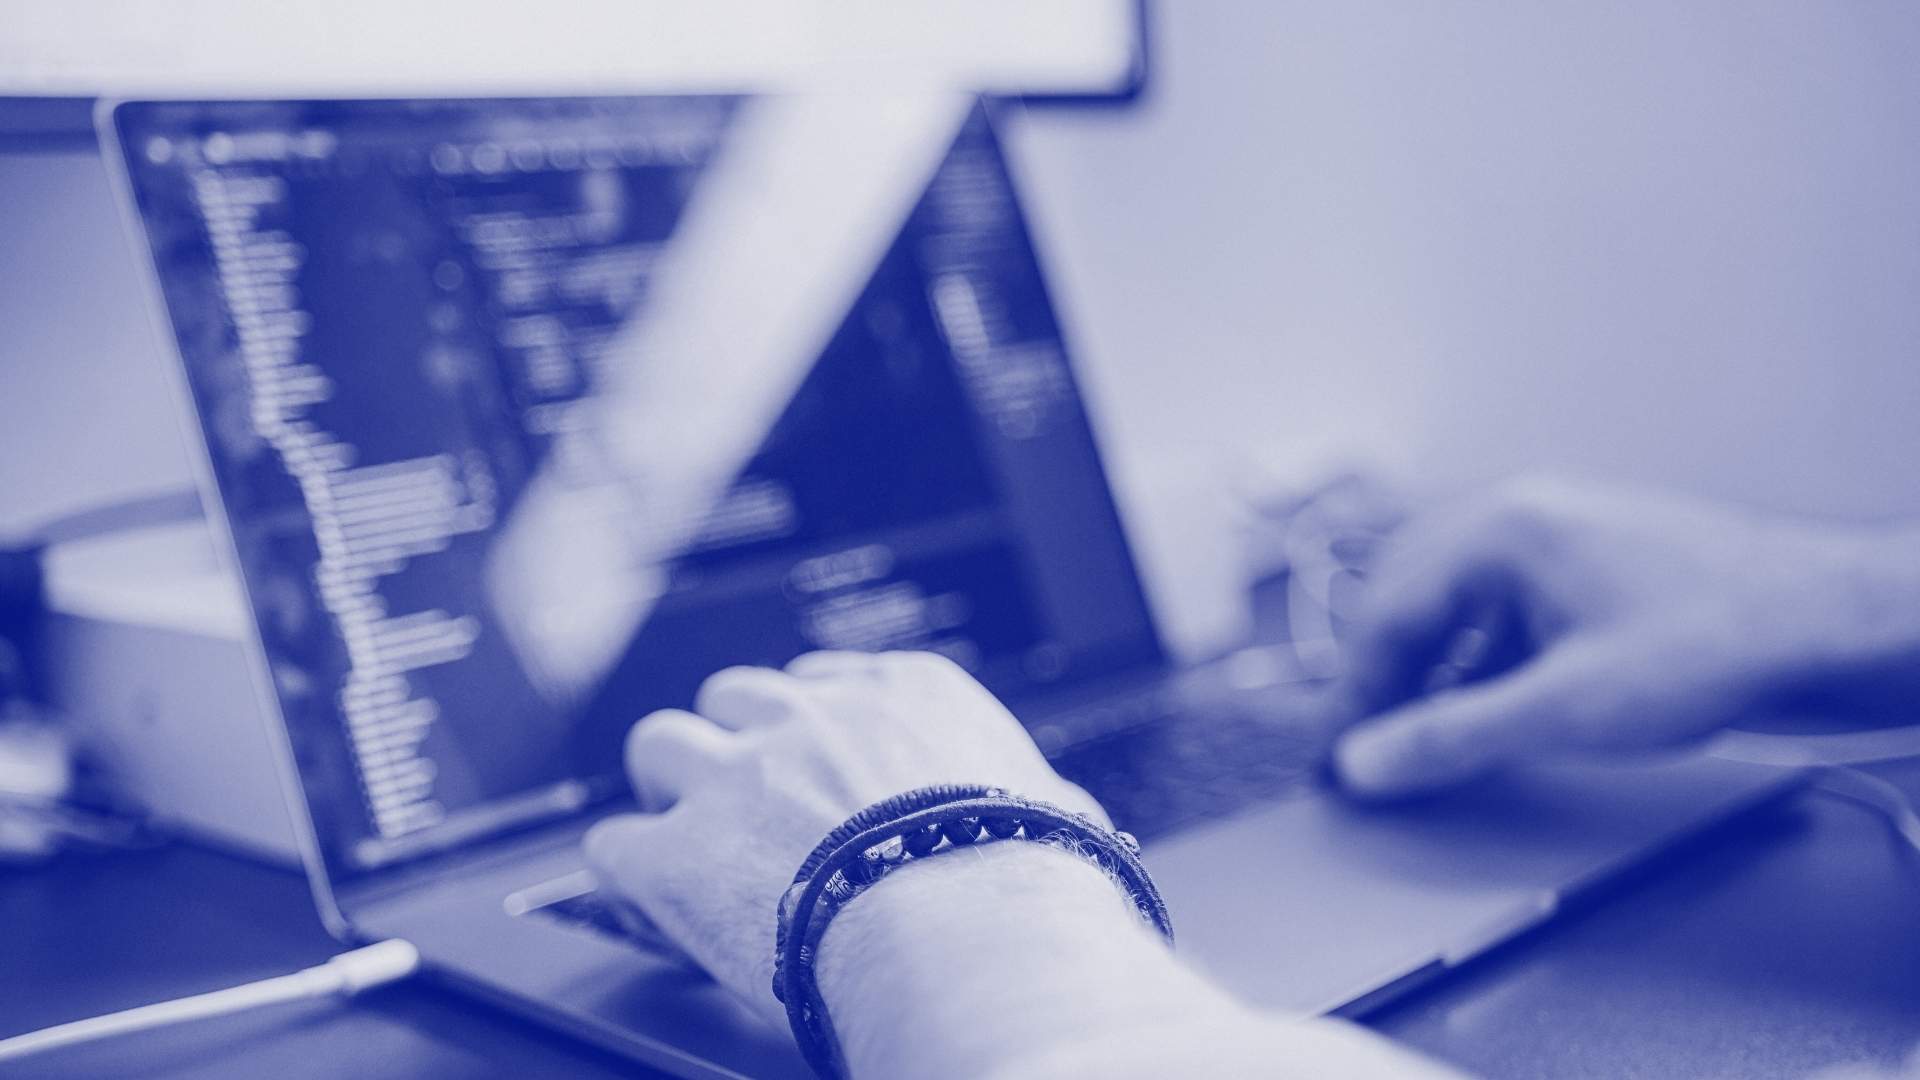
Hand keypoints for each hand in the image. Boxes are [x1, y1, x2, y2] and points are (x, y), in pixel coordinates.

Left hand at [583, 650, 1104, 1024]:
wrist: (969, 931)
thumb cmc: (1025, 879)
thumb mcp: (1054, 808)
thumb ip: (1035, 795)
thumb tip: (1069, 818)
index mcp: (902, 694)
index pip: (827, 677)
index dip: (809, 725)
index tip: (811, 757)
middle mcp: (809, 716)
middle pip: (735, 695)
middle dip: (733, 740)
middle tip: (741, 792)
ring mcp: (736, 776)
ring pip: (659, 744)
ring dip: (668, 788)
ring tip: (679, 827)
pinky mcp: (680, 852)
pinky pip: (617, 842)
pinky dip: (630, 869)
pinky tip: (647, 894)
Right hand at [1330, 475, 1915, 797]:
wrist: (1832, 624)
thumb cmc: (1719, 640)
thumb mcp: (1568, 707)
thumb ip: (1454, 736)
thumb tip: (1368, 761)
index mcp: (1502, 528)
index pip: (1387, 610)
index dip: (1353, 692)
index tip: (1335, 751)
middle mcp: (1523, 517)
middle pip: (1409, 595)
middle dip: (1378, 673)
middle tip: (1360, 744)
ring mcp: (1559, 540)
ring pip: (1454, 603)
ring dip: (1426, 669)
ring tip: (1411, 733)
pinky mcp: (1592, 571)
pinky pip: (1503, 612)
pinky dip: (1476, 662)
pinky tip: (1480, 709)